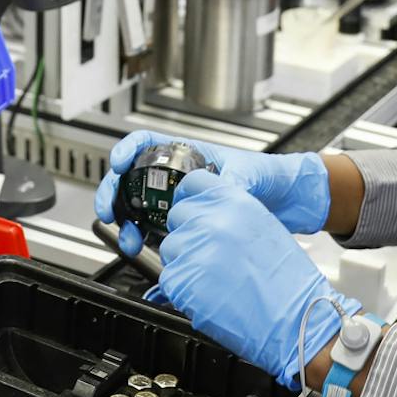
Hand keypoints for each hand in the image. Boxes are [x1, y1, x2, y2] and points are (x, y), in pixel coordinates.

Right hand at [96, 133, 329, 255]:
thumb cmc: (269, 175)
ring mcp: (178, 202)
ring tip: (129, 240)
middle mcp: (177, 177)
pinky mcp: (184, 225)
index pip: (146, 144)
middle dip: (114, 194)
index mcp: (188, 154)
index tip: (118, 165)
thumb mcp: (249, 173)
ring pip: (138, 209)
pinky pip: (155, 233)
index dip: (126, 151)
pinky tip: (143, 252)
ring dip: (127, 225)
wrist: (287, 201)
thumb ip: (232, 183)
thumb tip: (223, 193)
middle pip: (132, 180)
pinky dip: (144, 243)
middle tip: (109, 211)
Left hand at [150, 172, 357, 388]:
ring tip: (212, 278)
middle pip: (177, 217)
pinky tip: (208, 294)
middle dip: (188, 233)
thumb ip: (231, 214)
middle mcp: (212, 221)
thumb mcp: (264, 226)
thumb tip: (206, 213)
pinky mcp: (182, 282)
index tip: (190, 209)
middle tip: (209, 253)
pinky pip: (169, 278)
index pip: (192, 183)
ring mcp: (194, 251)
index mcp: (234, 201)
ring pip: (170, 248)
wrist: (296, 319)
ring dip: (184, 261)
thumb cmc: (288, 281)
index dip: (189, 198)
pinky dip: (182, 288)